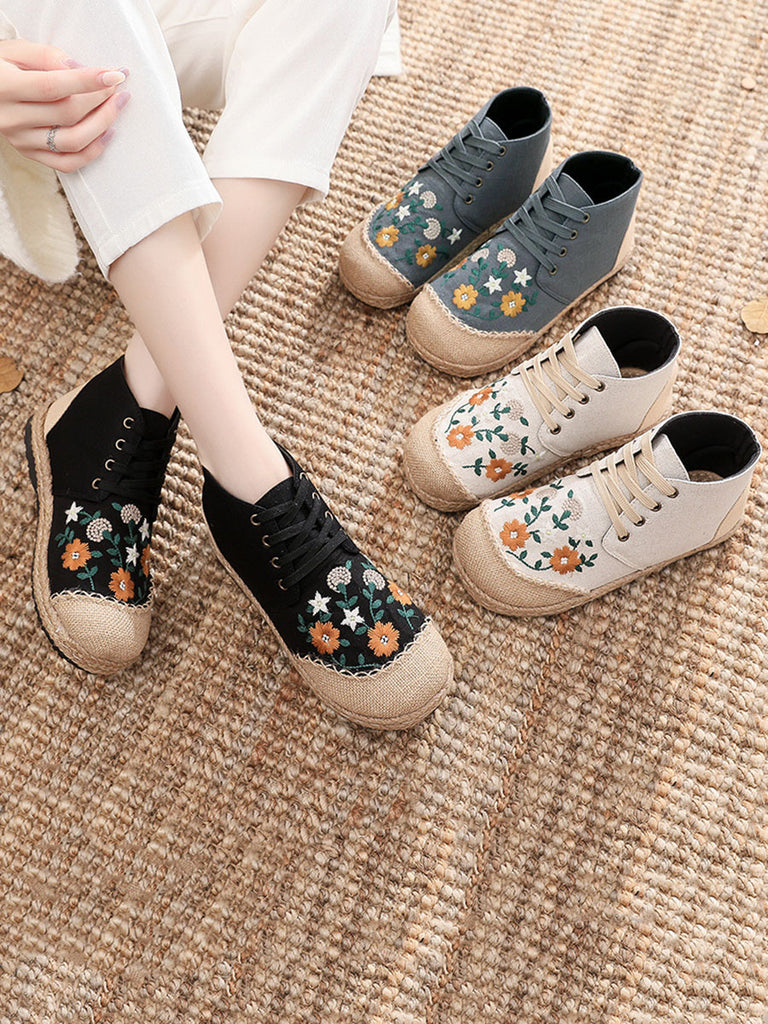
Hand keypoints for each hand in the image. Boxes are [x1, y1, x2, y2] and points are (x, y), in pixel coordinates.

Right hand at [0, 39, 129, 171]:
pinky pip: (68, 163)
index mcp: (5, 87)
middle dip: (100, 100)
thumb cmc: (1, 65)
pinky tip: (106, 133)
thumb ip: (47, 57)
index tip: (114, 74)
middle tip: (117, 87)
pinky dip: (93, 151)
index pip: (52, 87)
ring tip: (116, 106)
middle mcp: (12, 119)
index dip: (87, 81)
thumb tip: (81, 69)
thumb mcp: (16, 50)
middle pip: (67, 115)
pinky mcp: (30, 154)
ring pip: (72, 142)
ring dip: (102, 125)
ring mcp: (21, 141)